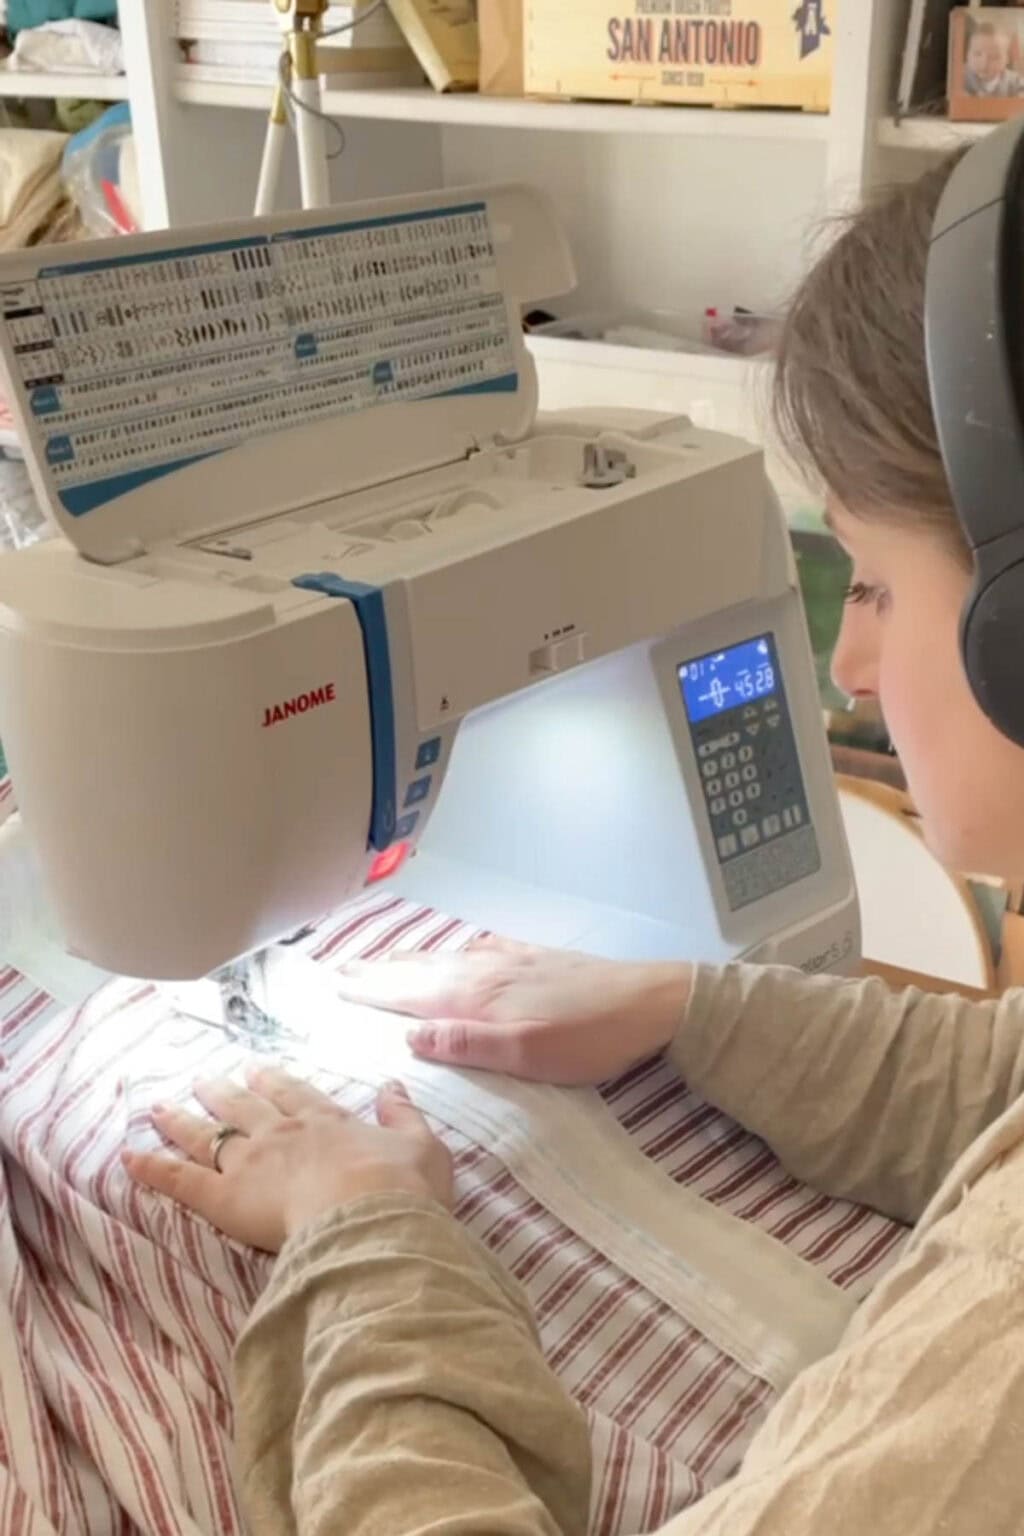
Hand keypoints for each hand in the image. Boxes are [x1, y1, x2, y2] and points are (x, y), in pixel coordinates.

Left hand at [123, 1067, 452, 1252]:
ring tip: (161, 1105)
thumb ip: (403, 1114)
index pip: (297, 1095)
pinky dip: (154, 1167)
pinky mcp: (224, 1196)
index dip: (277, 1082)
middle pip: (247, 1107)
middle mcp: (284, 1133)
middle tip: (207, 1078)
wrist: (370, 1214)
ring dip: (184, 1118)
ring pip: (210, 1135)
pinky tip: (129, 1156)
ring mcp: (251, 1161)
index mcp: (327, 1122)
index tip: (260, 1069)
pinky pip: (182, 1179)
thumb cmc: (403, 1187)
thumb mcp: (422, 1144)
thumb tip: (392, 1083)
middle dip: (226, 1091)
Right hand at [335, 936, 691, 1085]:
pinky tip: (456, 952)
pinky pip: (475, 952)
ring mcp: (510, 960)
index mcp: (477, 996)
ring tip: (380, 960)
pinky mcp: (533, 958)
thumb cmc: (589, 1038)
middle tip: (339, 969)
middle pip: (420, 969)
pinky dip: (450, 953)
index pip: (410, 993)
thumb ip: (466, 1044)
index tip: (334, 985)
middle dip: (378, 971)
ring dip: (408, 960)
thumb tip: (408, 1037)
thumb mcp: (525, 1054)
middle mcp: (486, 970)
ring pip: (445, 958)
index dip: (372, 990)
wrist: (650, 1002)